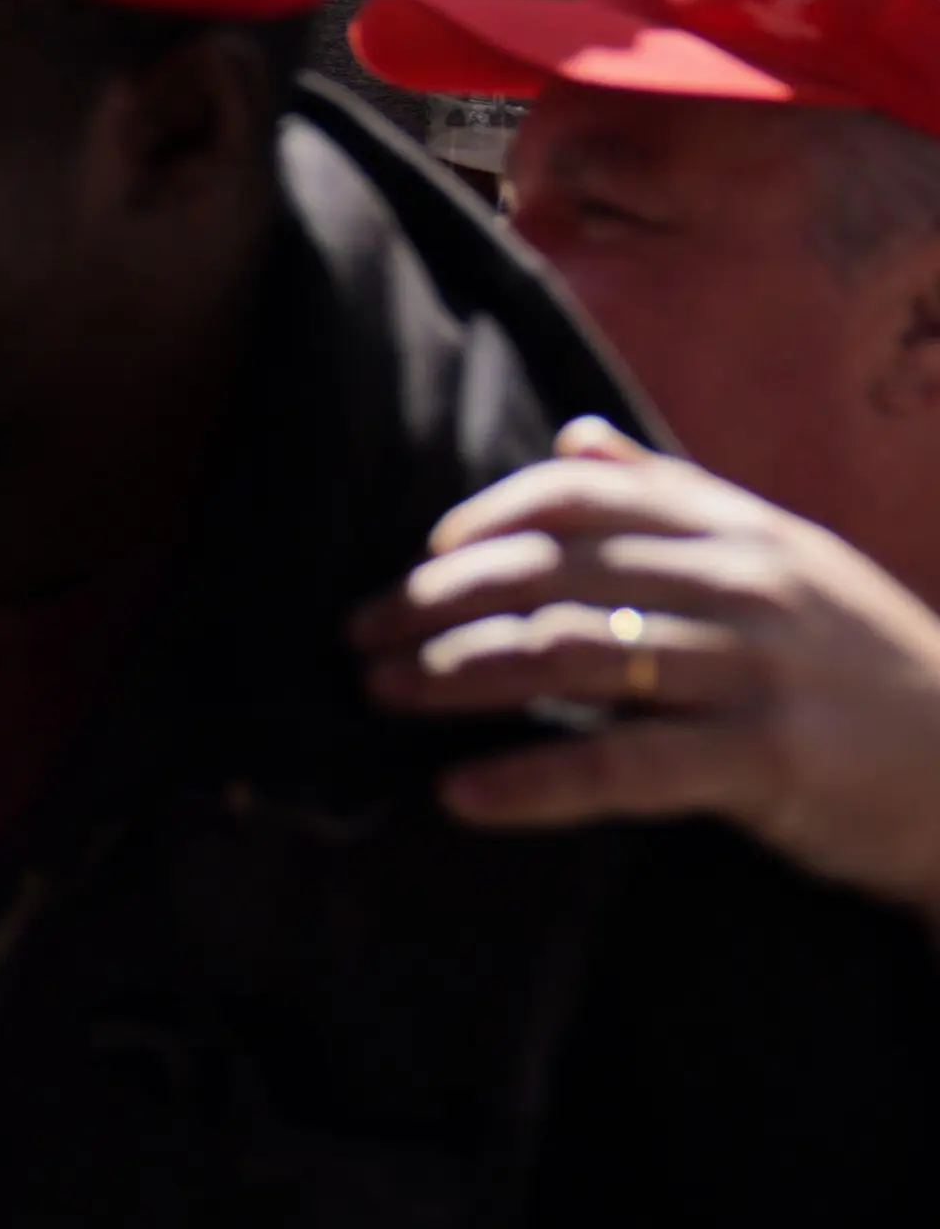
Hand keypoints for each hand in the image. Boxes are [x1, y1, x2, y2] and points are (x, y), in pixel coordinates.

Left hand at [352, 419, 939, 926]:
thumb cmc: (868, 665)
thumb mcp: (783, 560)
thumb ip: (677, 496)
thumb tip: (575, 433)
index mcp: (738, 531)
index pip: (579, 498)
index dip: (483, 522)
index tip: (422, 558)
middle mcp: (742, 586)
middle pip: (551, 575)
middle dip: (439, 601)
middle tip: (360, 634)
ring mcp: (757, 672)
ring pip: (572, 657)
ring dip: (457, 676)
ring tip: (383, 693)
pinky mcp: (770, 761)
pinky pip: (625, 765)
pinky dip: (532, 780)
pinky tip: (464, 795)